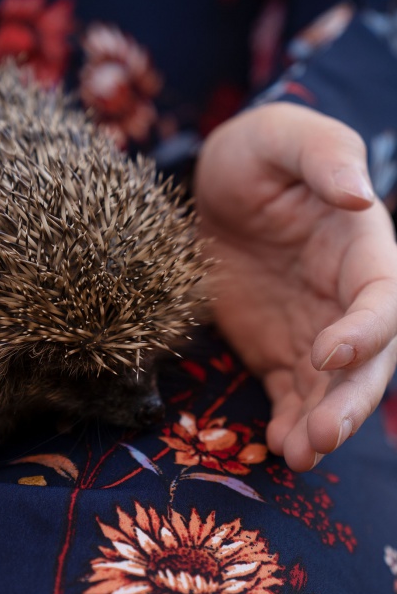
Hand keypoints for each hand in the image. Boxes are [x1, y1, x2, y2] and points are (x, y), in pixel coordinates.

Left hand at [194, 102, 396, 470]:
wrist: (213, 190)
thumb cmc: (255, 153)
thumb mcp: (279, 137)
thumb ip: (322, 154)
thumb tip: (357, 195)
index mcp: (362, 249)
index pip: (383, 299)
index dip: (367, 330)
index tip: (329, 351)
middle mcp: (348, 300)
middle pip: (369, 361)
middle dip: (350, 401)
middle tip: (321, 435)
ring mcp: (316, 331)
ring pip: (333, 390)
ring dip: (322, 426)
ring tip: (297, 455)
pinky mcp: (281, 354)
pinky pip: (293, 397)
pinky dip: (290, 425)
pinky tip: (277, 448)